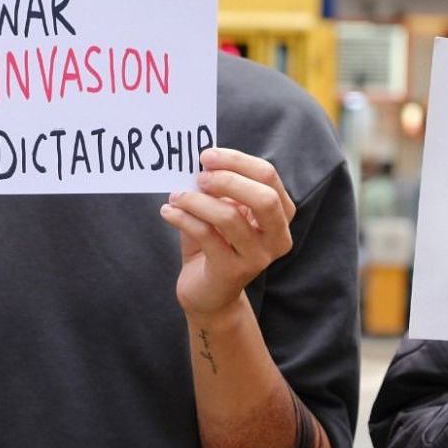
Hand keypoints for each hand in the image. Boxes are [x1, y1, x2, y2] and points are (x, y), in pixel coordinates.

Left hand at [160, 148, 295, 316]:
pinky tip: (167, 212)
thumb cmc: (214, 243)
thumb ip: (218, 187)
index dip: (237, 161)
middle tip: (198, 175)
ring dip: (197, 200)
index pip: (268, 176)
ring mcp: (257, 257)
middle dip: (227, 180)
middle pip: (263, 197)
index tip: (206, 155)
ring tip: (175, 196)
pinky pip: (206, 235)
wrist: (207, 292)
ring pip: (229, 217)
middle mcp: (277, 237)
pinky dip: (183, 218)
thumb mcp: (221, 210)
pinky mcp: (232, 272)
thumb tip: (203, 158)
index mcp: (280, 214)